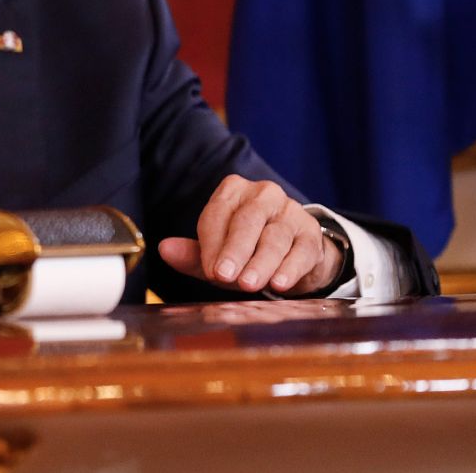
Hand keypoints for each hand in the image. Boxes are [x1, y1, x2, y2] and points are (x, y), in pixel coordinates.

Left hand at [157, 176, 343, 296]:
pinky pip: (300, 251)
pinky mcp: (311, 235)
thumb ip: (192, 253)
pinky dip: (289, 269)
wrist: (294, 255)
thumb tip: (164, 250)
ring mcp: (291, 212)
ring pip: (275, 237)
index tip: (209, 270)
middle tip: (224, 276)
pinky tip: (279, 284)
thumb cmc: (247, 251)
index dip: (212, 242)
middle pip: (248, 221)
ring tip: (249, 284)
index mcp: (234, 190)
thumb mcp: (217, 252)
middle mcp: (264, 194)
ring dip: (260, 263)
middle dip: (234, 251)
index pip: (218, 212)